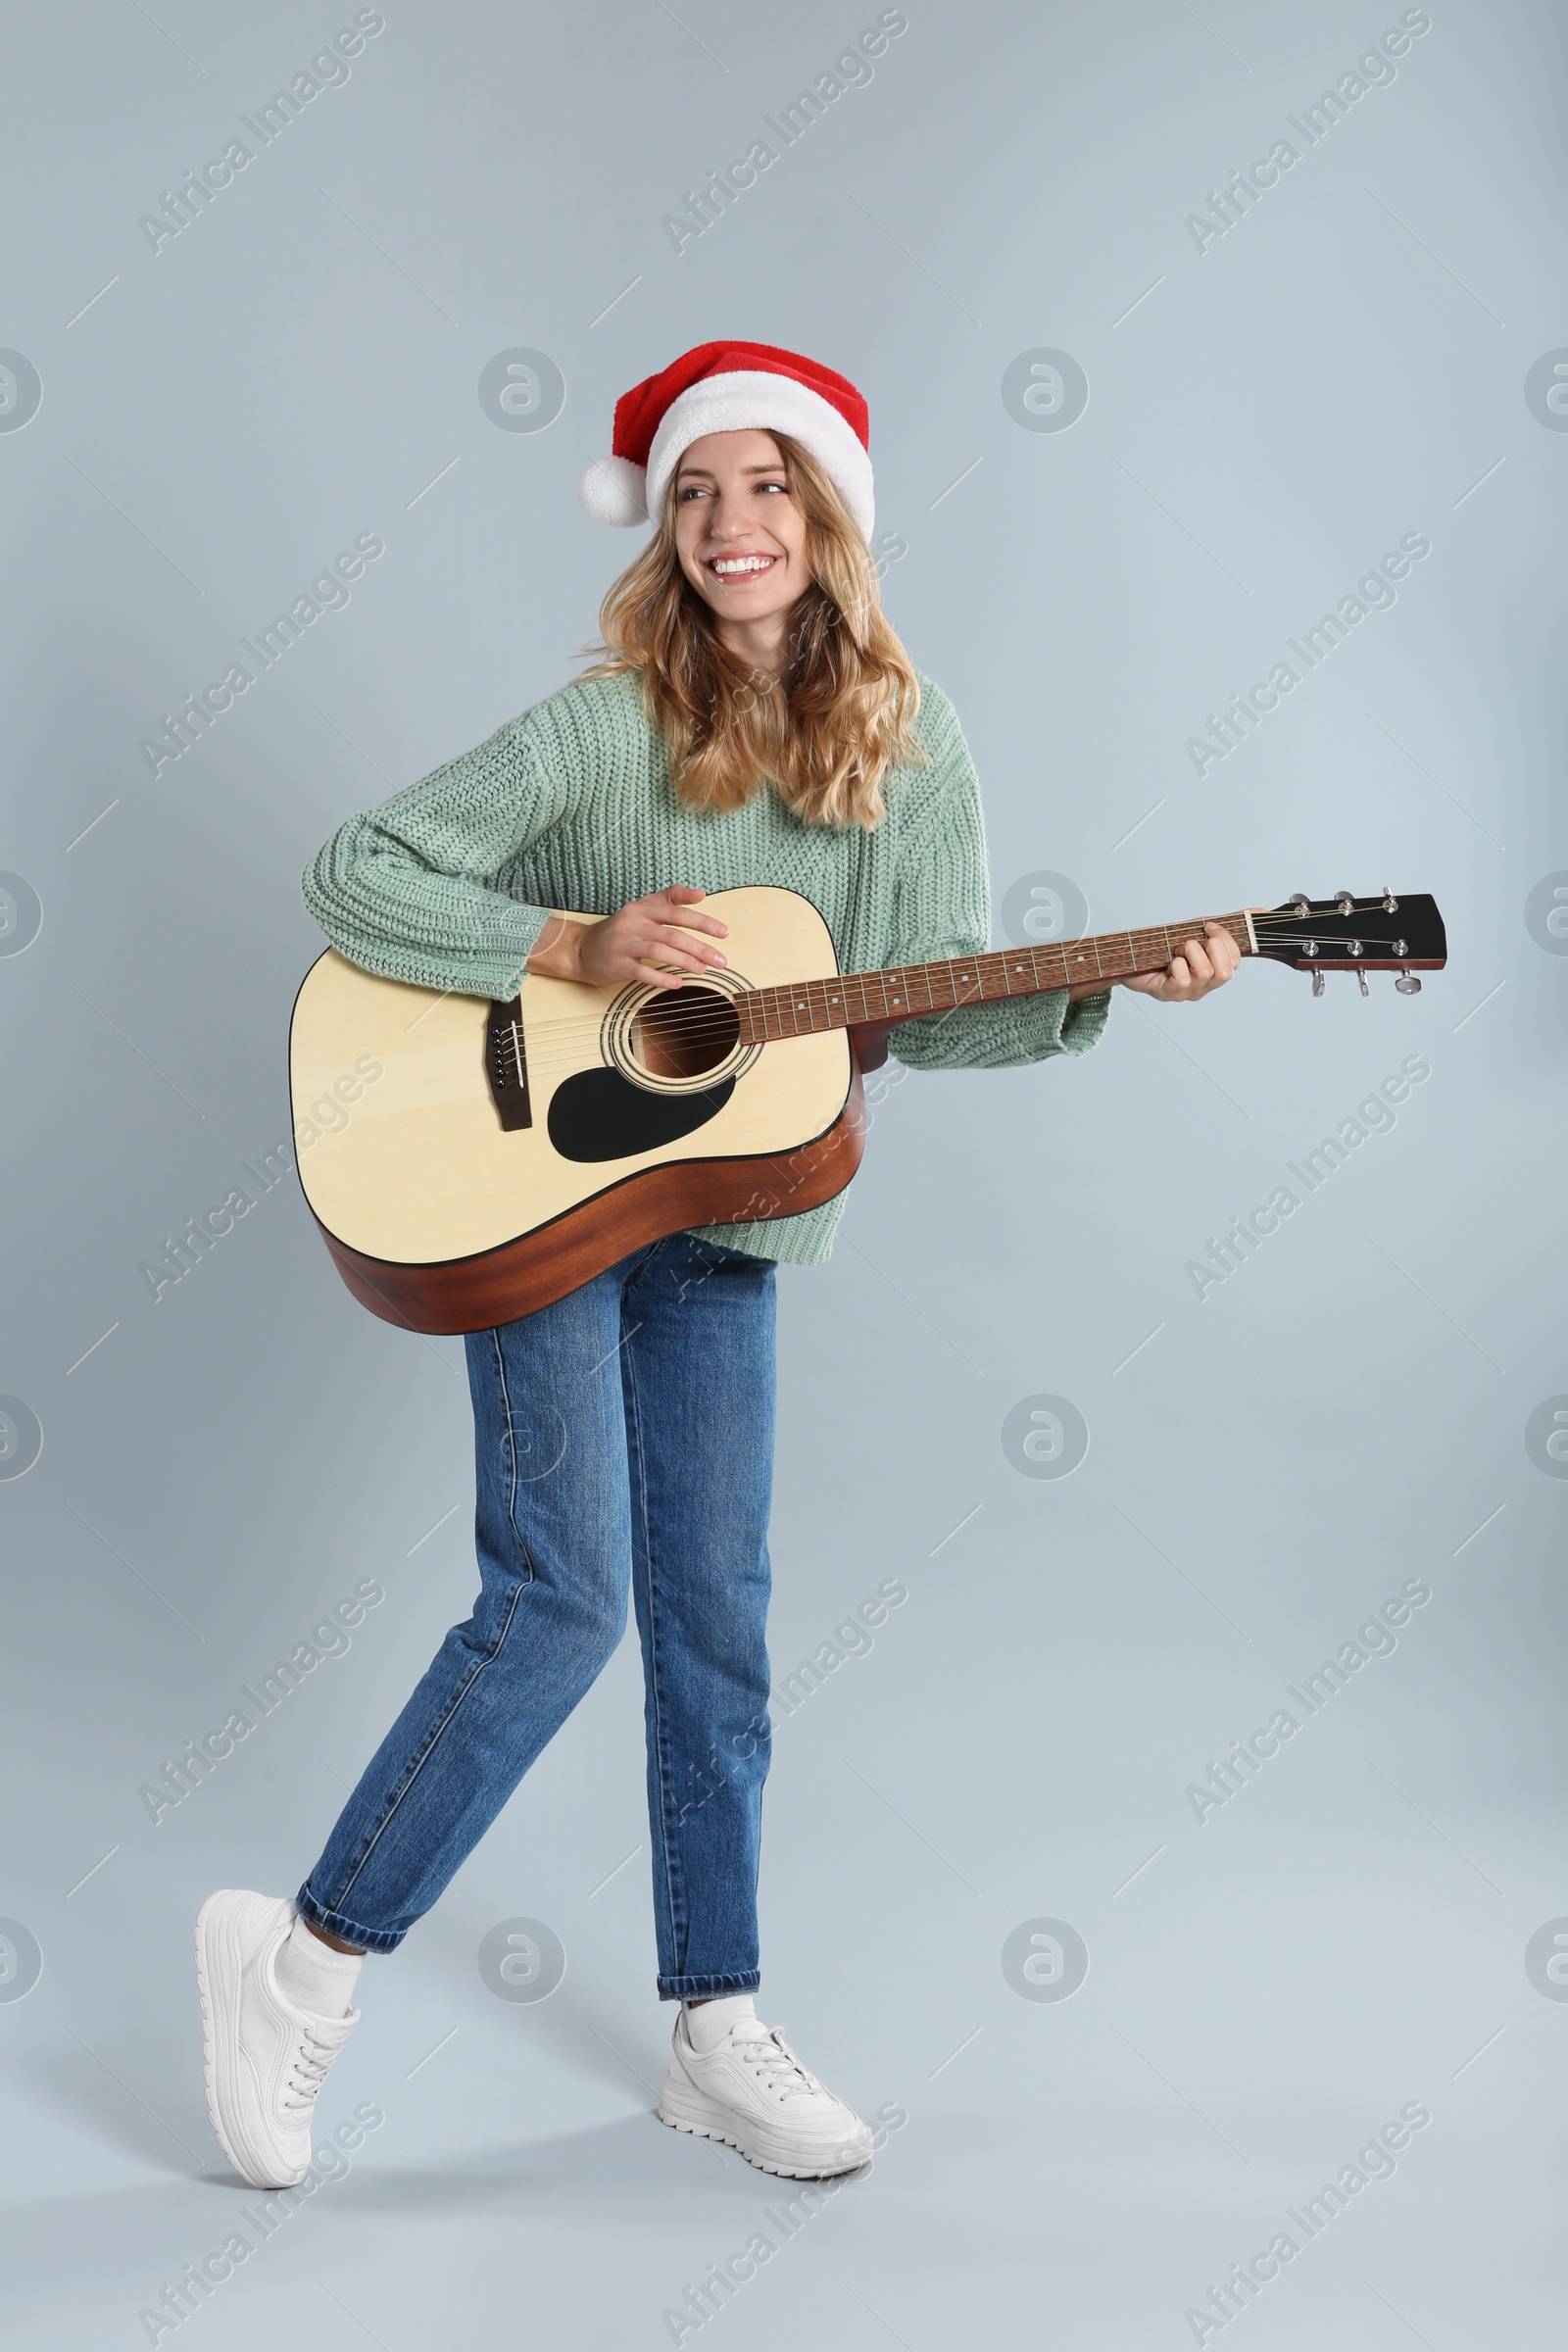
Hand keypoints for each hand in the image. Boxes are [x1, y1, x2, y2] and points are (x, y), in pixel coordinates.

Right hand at [527, 885, 728, 992]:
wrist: (583, 949)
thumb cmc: (620, 930)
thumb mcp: (642, 908)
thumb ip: (670, 898)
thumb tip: (700, 893)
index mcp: (642, 908)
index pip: (676, 911)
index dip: (701, 920)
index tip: (723, 932)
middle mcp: (633, 923)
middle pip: (672, 934)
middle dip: (699, 947)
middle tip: (721, 959)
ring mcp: (624, 944)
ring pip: (659, 951)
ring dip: (684, 961)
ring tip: (703, 970)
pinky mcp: (616, 964)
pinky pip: (641, 971)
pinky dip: (661, 978)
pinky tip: (677, 984)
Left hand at [1119, 919, 1242, 1002]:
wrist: (1130, 955)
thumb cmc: (1167, 945)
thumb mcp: (1199, 929)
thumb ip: (1229, 923)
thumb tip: (1261, 911)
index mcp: (1214, 972)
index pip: (1236, 961)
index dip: (1225, 939)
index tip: (1208, 927)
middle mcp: (1203, 987)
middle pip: (1225, 972)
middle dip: (1209, 947)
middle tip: (1190, 942)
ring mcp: (1186, 993)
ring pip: (1205, 972)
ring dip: (1189, 952)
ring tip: (1176, 950)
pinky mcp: (1167, 994)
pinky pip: (1183, 978)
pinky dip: (1175, 963)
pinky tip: (1167, 962)